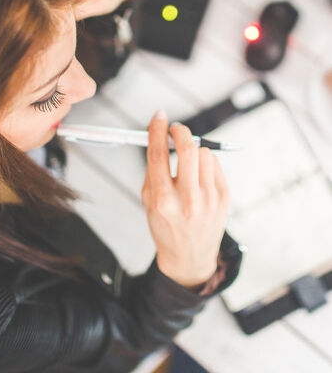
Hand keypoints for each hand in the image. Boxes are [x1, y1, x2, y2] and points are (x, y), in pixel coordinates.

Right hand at [141, 110, 230, 288]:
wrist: (189, 256)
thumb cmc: (165, 226)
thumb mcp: (148, 201)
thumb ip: (153, 169)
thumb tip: (159, 136)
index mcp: (162, 200)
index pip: (158, 154)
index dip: (157, 130)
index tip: (158, 116)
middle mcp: (187, 199)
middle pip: (187, 148)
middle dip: (180, 131)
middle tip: (175, 129)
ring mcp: (209, 199)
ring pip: (204, 153)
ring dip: (193, 151)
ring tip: (187, 164)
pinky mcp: (224, 198)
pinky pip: (215, 165)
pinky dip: (205, 163)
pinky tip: (199, 176)